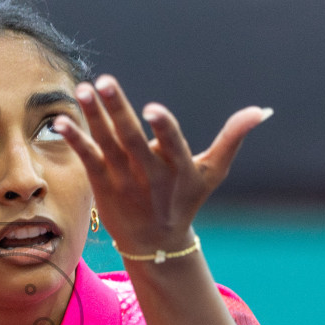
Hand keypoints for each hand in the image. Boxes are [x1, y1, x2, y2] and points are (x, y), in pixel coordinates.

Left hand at [53, 75, 271, 255]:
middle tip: (106, 82)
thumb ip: (233, 138)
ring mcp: (124, 181)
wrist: (155, 243)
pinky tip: (62, 120)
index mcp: (179, 169)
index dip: (162, 128)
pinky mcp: (102, 185)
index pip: (172, 144)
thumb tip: (262, 111)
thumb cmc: (186, 200)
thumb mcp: (213, 173)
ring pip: (107, 145)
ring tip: (83, 90)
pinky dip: (76, 140)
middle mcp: (150, 175)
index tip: (152, 109)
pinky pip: (87, 159)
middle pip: (132, 139)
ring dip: (93, 117)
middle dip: (118, 110)